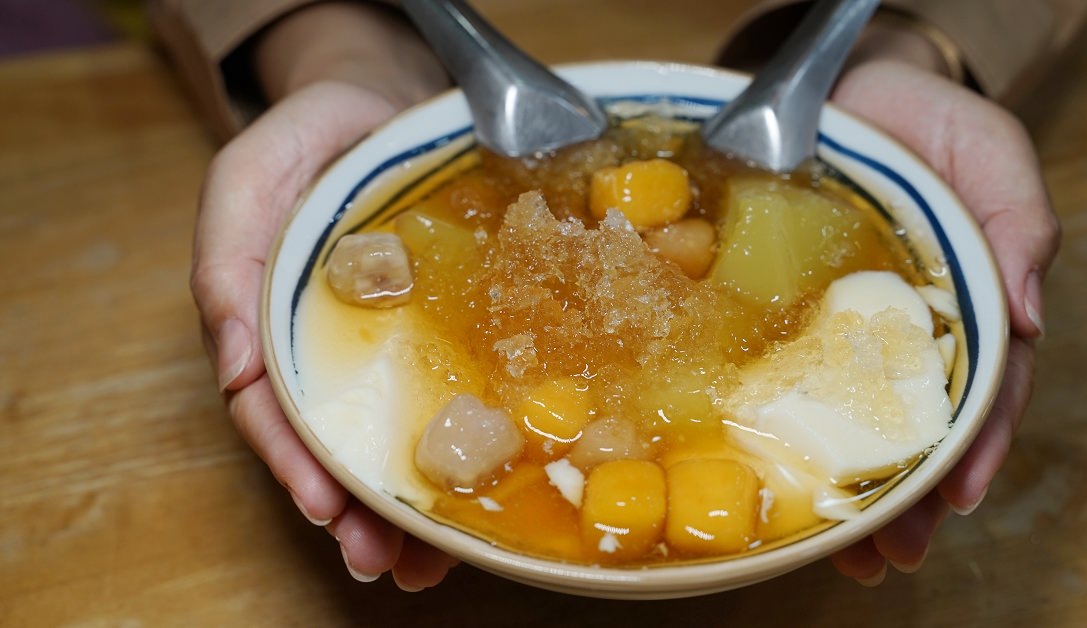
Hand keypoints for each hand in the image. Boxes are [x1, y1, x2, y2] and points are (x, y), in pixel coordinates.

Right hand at [190, 3, 452, 589]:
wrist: (387, 104)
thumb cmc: (309, 139)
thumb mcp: (249, 178)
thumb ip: (226, 259)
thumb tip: (235, 363)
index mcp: (272, 325)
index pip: (272, 410)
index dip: (295, 461)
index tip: (326, 505)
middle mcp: (330, 351)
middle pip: (333, 445)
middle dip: (356, 511)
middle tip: (382, 560)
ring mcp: (390, 350)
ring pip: (393, 440)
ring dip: (408, 507)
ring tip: (427, 563)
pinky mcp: (445, 337)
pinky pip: (454, 399)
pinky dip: (464, 453)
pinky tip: (481, 504)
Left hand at [826, 59, 1059, 584]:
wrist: (843, 89)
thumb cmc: (926, 122)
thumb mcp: (990, 153)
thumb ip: (1019, 221)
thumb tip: (1028, 314)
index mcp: (967, 304)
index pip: (986, 388)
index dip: (976, 444)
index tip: (956, 496)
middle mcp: (909, 329)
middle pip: (920, 424)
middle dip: (912, 494)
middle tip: (893, 551)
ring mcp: (845, 327)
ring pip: (856, 419)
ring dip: (856, 488)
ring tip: (847, 550)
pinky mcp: (789, 316)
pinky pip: (787, 378)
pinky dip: (789, 431)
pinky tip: (782, 483)